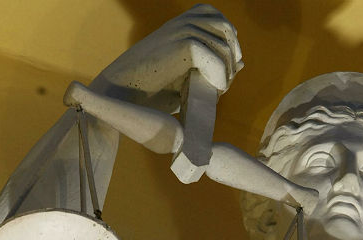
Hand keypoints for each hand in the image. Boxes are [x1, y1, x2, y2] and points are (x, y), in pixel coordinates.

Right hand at [92, 4, 242, 102]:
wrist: (120, 97)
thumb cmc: (151, 92)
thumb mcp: (187, 77)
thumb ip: (212, 67)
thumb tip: (242, 63)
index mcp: (181, 24)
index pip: (220, 20)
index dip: (229, 43)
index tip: (225, 70)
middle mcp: (182, 22)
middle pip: (227, 30)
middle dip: (232, 57)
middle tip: (223, 84)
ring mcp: (182, 30)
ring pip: (224, 45)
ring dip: (227, 71)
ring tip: (216, 91)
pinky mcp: (183, 44)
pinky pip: (216, 58)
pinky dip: (220, 78)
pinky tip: (213, 91)